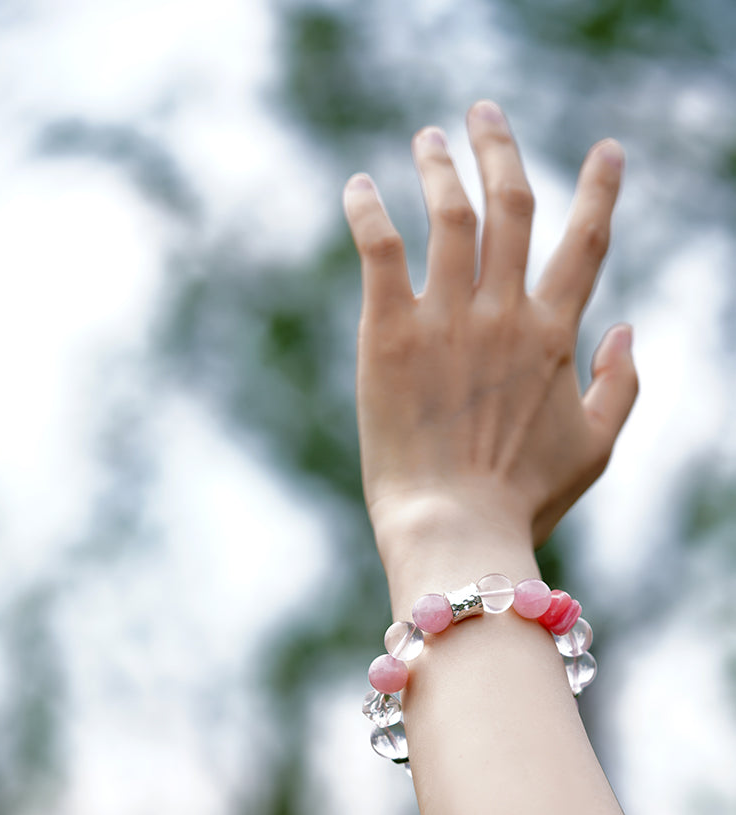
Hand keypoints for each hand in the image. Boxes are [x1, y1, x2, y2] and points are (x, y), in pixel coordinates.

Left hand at [343, 100, 636, 563]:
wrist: (457, 529)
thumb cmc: (523, 499)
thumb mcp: (595, 448)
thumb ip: (622, 385)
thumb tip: (630, 329)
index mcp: (554, 335)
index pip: (585, 242)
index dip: (599, 190)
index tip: (606, 151)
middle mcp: (505, 312)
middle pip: (511, 204)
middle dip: (501, 148)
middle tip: (483, 113)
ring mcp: (447, 318)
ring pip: (450, 214)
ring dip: (440, 167)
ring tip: (428, 138)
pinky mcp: (389, 333)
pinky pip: (381, 249)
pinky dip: (368, 211)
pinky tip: (356, 186)